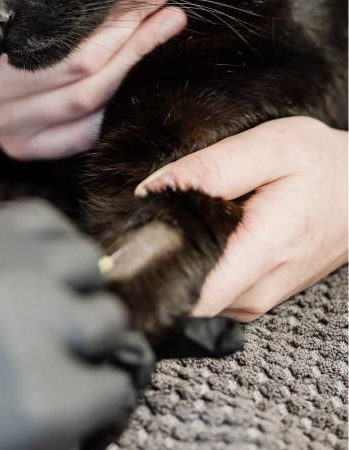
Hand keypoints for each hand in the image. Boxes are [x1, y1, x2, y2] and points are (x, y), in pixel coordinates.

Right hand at [0, 0, 186, 159]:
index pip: (71, 44)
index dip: (121, 12)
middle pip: (88, 73)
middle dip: (137, 32)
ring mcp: (9, 132)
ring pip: (91, 104)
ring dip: (135, 61)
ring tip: (165, 23)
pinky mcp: (23, 148)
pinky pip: (82, 134)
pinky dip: (114, 104)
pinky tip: (139, 71)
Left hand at [136, 117, 347, 320]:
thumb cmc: (322, 165)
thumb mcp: (270, 146)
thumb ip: (209, 169)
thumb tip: (150, 190)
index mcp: (260, 253)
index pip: (188, 295)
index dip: (148, 272)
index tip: (125, 246)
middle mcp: (255, 292)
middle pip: (180, 294)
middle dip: (156, 258)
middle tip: (149, 219)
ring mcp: (255, 302)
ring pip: (191, 294)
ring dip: (176, 260)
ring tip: (181, 220)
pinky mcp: (252, 299)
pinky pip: (207, 290)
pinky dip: (195, 263)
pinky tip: (201, 233)